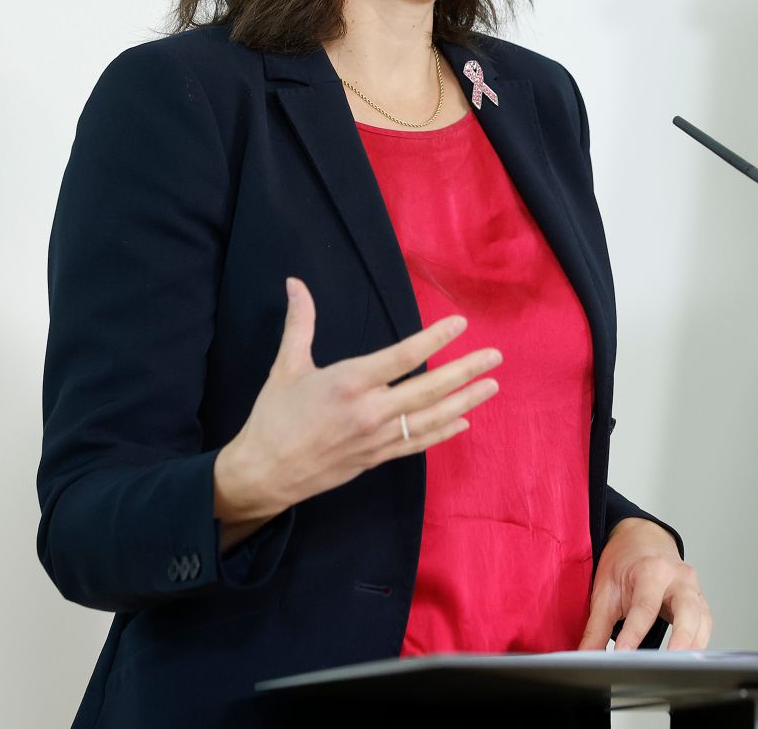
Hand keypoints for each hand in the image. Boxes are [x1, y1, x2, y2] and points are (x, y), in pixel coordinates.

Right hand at [213, 278, 500, 542]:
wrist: (262, 474)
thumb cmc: (273, 417)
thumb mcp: (286, 366)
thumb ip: (300, 323)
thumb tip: (294, 283)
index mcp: (349, 383)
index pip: (402, 357)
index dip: (435, 339)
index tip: (460, 323)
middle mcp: (369, 411)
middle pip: (428, 389)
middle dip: (466, 370)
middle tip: (495, 356)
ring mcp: (376, 438)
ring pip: (431, 418)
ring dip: (465, 401)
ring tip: (492, 386)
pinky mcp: (376, 459)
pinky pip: (417, 443)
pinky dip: (443, 432)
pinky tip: (465, 421)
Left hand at [578, 519, 711, 651]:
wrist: (642, 539)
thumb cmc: (624, 563)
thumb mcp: (604, 591)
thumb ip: (596, 628)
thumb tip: (585, 656)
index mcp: (651, 570)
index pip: (644, 606)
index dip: (634, 633)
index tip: (623, 654)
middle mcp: (677, 577)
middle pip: (686, 608)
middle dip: (682, 635)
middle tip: (672, 660)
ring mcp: (692, 587)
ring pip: (702, 617)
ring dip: (695, 642)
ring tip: (682, 666)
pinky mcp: (698, 599)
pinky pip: (705, 621)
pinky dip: (700, 639)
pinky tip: (690, 656)